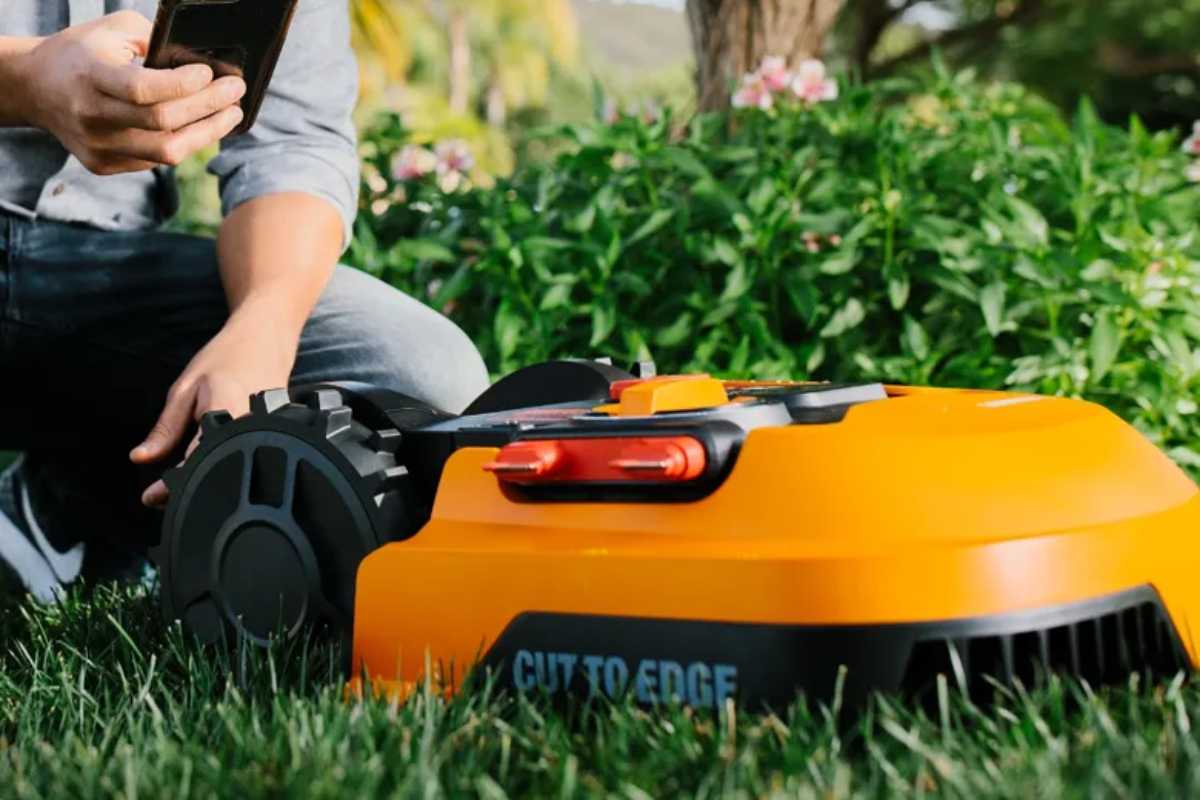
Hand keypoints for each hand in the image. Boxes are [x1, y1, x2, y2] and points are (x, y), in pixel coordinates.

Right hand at [20, 10, 244, 174]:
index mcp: (90, 76)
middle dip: (209, 106)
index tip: (211, 74)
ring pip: (167, 151)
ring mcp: (97, 146)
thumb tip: (204, 62)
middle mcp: (91, 115)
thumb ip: (155, 40)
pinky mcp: (103, 165)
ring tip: (231, 114)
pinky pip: (156, 160)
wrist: (36, 88)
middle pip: (163, 122)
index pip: (144, 89)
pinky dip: (185, 142)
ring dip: (207, 132)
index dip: (184, 85)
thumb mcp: (113, 31)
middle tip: (235, 92)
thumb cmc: (83, 52)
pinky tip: (201, 126)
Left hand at [131, 308, 297, 507]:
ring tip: (181, 485)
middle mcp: (252, 426)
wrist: (267, 340)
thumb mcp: (186, 388)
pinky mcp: (276, 435)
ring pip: (236, 468)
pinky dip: (226, 466)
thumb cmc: (225, 358)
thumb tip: (140, 458)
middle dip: (190, 488)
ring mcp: (268, 432)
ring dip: (208, 479)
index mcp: (226, 412)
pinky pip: (247, 458)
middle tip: (162, 496)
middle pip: (220, 471)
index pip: (197, 459)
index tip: (151, 497)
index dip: (173, 483)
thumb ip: (166, 427)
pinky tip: (211, 468)